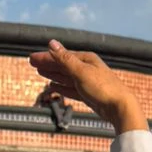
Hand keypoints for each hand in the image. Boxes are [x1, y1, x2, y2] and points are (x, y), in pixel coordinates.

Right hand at [29, 41, 146, 132]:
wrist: (120, 108)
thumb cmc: (102, 88)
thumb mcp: (80, 72)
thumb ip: (64, 59)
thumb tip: (51, 43)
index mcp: (86, 60)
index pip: (61, 56)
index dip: (46, 57)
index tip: (31, 58)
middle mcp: (87, 68)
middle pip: (63, 65)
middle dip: (48, 64)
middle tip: (32, 63)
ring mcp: (88, 82)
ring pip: (66, 76)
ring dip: (53, 74)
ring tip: (40, 72)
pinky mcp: (88, 94)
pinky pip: (71, 88)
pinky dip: (62, 86)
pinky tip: (54, 87)